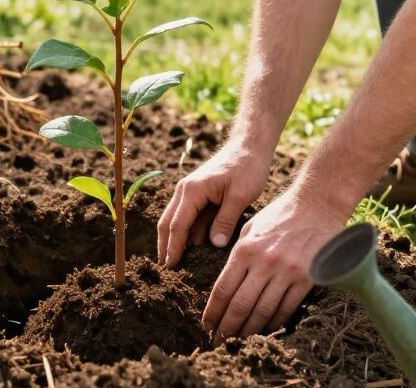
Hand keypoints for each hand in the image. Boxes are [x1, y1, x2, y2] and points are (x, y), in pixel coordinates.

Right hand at [157, 140, 269, 267]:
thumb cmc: (247, 167)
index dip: (173, 248)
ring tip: (177, 264)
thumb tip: (213, 245)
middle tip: (166, 270)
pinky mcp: (199, 193)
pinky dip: (187, 232)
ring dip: (175, 240)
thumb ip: (225, 221)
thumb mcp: (240, 196)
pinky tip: (193, 248)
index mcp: (192, 190)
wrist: (250, 145)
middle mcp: (185, 190)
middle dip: (165, 246)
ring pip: (176, 220)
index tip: (170, 268)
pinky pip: (188, 216)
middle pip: (167, 222)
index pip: (177, 225)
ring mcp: (190, 191)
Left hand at [202, 184, 347, 338]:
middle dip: (226, 327)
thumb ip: (238, 253)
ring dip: (249, 330)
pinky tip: (265, 329)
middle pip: (241, 305)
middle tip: (218, 340)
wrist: (317, 205)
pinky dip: (274, 322)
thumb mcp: (251, 227)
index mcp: (245, 249)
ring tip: (238, 341)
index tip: (206, 324)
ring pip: (263, 311)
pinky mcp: (307, 278)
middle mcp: (264, 263)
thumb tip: (226, 281)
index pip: (223, 289)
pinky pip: (287, 308)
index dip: (213, 311)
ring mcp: (287, 272)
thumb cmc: (280, 214)